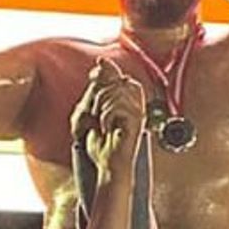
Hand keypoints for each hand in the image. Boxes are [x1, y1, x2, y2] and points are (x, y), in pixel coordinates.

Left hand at [72, 60, 145, 179]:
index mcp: (126, 101)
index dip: (105, 75)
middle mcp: (135, 105)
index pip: (118, 76)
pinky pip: (119, 107)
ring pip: (117, 93)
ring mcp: (138, 114)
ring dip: (102, 108)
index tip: (93, 84)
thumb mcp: (90, 110)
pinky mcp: (137, 124)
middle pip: (118, 81)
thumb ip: (98, 86)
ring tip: (102, 124)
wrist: (105, 166)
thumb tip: (103, 62)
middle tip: (95, 115)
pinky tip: (107, 129)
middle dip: (100, 94)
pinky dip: (107, 117)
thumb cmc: (100, 143)